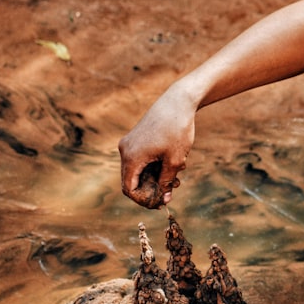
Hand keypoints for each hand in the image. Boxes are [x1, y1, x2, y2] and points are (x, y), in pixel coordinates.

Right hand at [118, 91, 195, 207]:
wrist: (178, 101)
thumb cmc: (177, 130)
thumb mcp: (175, 160)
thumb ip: (167, 181)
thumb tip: (164, 199)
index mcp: (131, 157)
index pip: (129, 189)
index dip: (143, 200)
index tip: (160, 203)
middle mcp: (125, 150)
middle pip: (132, 181)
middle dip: (152, 189)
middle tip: (171, 191)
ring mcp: (129, 143)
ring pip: (138, 170)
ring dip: (156, 177)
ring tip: (177, 177)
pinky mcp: (136, 138)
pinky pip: (141, 159)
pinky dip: (154, 166)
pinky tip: (174, 163)